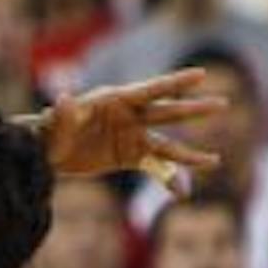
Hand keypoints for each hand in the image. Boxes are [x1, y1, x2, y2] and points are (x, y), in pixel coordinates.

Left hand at [34, 67, 223, 190]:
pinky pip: (154, 168)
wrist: (44, 154)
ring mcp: (132, 137)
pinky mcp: (129, 157)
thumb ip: (64, 114)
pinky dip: (168, 180)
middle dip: (194, 110)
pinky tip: (181, 193)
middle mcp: (130, 117)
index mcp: (115, 100)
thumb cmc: (48, 131)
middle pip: (167, 112)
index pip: (151, 89)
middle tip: (223, 104)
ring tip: (214, 161)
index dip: (176, 82)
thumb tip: (63, 99)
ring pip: (167, 145)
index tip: (201, 74)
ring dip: (189, 155)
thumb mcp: (54, 123)